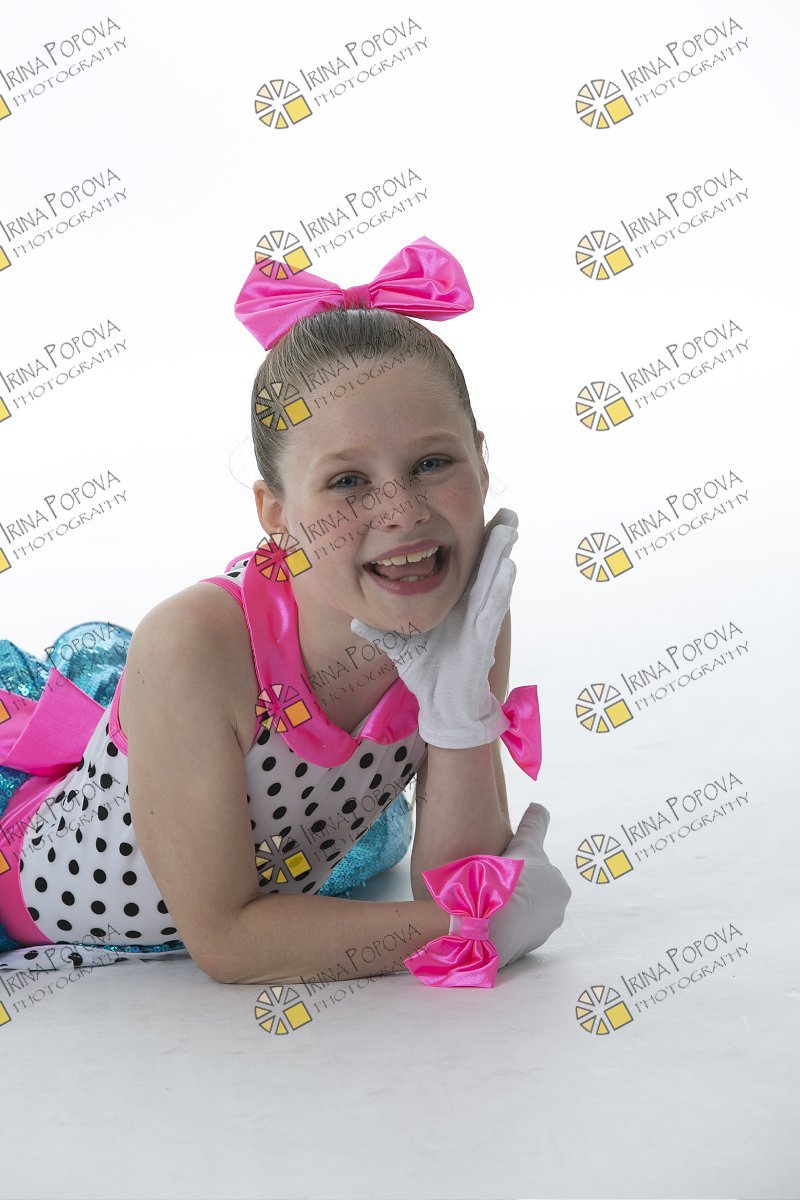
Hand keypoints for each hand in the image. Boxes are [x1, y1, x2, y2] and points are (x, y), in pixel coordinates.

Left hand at [350, 507, 518, 748]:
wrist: (443, 705)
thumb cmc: (427, 673)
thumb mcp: (399, 645)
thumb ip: (380, 631)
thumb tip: (355, 620)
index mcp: (456, 606)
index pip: (466, 568)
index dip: (475, 543)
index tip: (481, 516)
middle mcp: (471, 609)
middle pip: (485, 567)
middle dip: (497, 541)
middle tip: (508, 512)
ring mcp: (479, 621)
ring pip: (494, 582)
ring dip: (502, 555)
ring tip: (510, 528)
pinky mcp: (483, 637)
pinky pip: (493, 608)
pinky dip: (500, 588)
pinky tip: (506, 569)